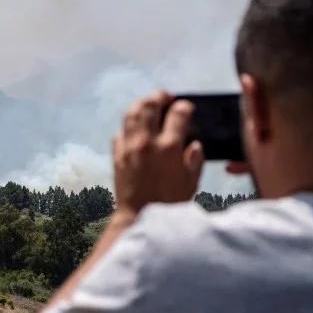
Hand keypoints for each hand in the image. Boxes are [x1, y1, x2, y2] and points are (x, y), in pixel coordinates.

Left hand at [111, 91, 203, 214]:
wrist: (138, 216)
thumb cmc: (170, 202)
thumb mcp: (191, 182)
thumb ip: (195, 160)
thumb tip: (194, 144)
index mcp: (169, 148)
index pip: (178, 114)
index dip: (185, 106)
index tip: (187, 107)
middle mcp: (146, 142)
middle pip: (150, 105)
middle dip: (160, 96)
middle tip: (166, 96)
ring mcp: (128, 146)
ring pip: (131, 113)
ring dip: (141, 104)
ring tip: (149, 103)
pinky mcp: (116, 154)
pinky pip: (120, 131)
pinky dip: (128, 125)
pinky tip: (135, 127)